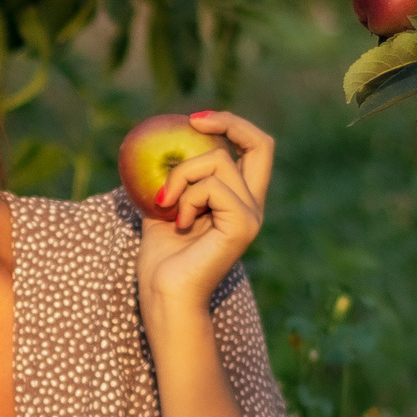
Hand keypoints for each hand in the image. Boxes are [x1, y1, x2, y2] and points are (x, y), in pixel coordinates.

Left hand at [138, 110, 274, 322]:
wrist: (165, 296)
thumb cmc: (161, 262)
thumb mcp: (163, 208)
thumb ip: (170, 180)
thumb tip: (155, 148)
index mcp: (239, 201)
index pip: (254, 150)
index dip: (231, 125)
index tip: (194, 121)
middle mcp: (252, 206)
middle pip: (261, 143)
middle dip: (228, 122)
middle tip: (192, 122)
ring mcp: (251, 215)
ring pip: (218, 161)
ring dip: (181, 175)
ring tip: (166, 204)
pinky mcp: (243, 225)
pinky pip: (212, 187)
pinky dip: (186, 198)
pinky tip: (178, 223)